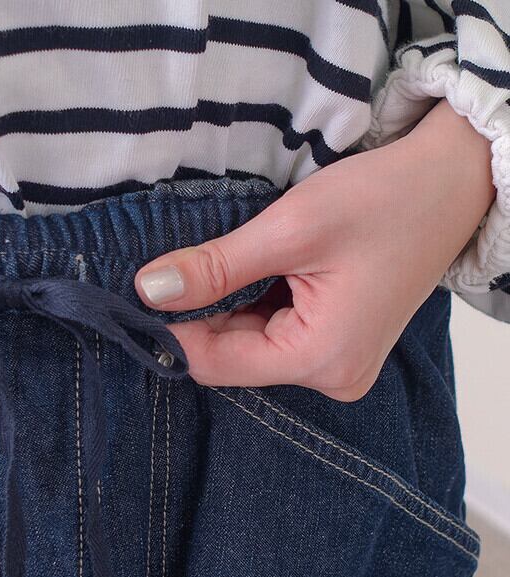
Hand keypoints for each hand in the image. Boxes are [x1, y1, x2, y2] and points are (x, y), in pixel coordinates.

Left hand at [133, 99, 496, 399]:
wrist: (454, 180)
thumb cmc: (385, 199)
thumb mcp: (290, 229)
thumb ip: (215, 267)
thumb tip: (147, 290)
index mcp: (321, 360)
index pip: (217, 364)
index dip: (173, 331)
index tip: (142, 296)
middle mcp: (330, 378)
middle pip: (233, 358)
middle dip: (202, 316)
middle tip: (178, 269)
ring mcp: (336, 366)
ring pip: (249, 346)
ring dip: (227, 308)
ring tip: (228, 262)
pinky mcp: (336, 347)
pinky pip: (273, 336)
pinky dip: (252, 306)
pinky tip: (254, 272)